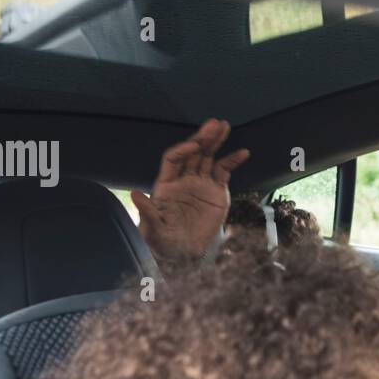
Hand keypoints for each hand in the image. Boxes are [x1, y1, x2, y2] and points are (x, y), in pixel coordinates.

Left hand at [132, 119, 248, 267]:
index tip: (195, 145)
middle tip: (214, 124)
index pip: (173, 159)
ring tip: (224, 125)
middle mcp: (183, 180)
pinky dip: (233, 161)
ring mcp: (201, 184)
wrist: (185, 254)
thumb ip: (147, 212)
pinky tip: (243, 152)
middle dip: (202, 138)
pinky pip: (224, 171)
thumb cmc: (164, 242)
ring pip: (208, 157)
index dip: (183, 150)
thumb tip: (135, 194)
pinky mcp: (216, 191)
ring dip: (216, 141)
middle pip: (193, 153)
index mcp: (166, 184)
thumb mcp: (153, 230)